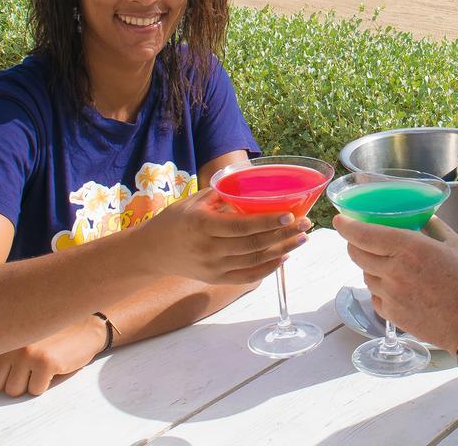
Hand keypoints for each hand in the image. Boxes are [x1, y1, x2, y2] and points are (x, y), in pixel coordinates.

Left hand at [0, 314, 106, 397]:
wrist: (89, 326)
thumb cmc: (53, 336)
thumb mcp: (21, 345)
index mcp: (2, 336)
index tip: (14, 367)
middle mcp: (11, 342)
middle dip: (13, 383)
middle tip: (31, 367)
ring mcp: (28, 352)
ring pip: (13, 391)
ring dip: (28, 385)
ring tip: (41, 368)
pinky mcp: (46, 362)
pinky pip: (35, 391)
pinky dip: (45, 385)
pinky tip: (54, 368)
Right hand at [134, 187, 310, 284]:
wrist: (152, 251)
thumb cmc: (176, 220)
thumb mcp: (194, 200)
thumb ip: (223, 192)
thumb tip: (253, 179)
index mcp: (202, 225)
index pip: (241, 226)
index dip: (267, 221)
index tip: (290, 213)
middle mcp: (208, 249)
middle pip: (253, 245)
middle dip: (283, 234)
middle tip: (305, 224)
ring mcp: (212, 268)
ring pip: (254, 262)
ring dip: (282, 250)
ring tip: (302, 238)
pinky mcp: (215, 279)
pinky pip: (247, 277)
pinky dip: (268, 268)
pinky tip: (284, 256)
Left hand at [332, 215, 457, 352]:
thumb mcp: (456, 244)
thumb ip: (433, 226)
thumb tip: (421, 216)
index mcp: (410, 248)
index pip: (365, 234)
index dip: (347, 226)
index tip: (339, 220)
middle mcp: (395, 271)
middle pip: (357, 254)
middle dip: (353, 243)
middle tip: (359, 237)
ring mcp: (390, 295)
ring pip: (365, 274)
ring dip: (369, 265)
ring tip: (386, 262)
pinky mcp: (391, 315)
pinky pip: (374, 296)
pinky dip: (379, 287)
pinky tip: (396, 285)